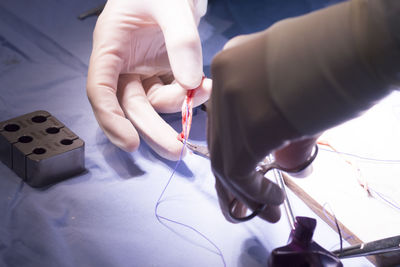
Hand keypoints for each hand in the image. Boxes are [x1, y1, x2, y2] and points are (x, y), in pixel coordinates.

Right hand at [87, 0, 210, 159]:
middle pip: (131, 106)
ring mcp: (144, 70)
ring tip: (204, 90)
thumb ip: (181, 41)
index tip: (130, 143)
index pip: (100, 90)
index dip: (110, 119)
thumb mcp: (170, 5)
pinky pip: (173, 91)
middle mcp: (124, 64)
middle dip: (151, 130)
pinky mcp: (163, 71)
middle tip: (174, 151)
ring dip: (179, 105)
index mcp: (110, 47)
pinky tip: (205, 86)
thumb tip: (191, 84)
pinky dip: (190, 94)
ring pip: (154, 102)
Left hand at [208, 29, 318, 222]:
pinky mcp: (251, 126)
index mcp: (230, 64)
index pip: (221, 122)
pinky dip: (255, 193)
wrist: (362, 45)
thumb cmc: (337, 62)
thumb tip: (281, 163)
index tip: (241, 181)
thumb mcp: (290, 89)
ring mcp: (232, 101)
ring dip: (245, 194)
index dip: (230, 154)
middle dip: (233, 183)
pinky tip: (273, 200)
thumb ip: (274, 121)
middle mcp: (223, 80)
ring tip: (266, 213)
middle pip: (219, 143)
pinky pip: (239, 171)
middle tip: (245, 208)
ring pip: (224, 160)